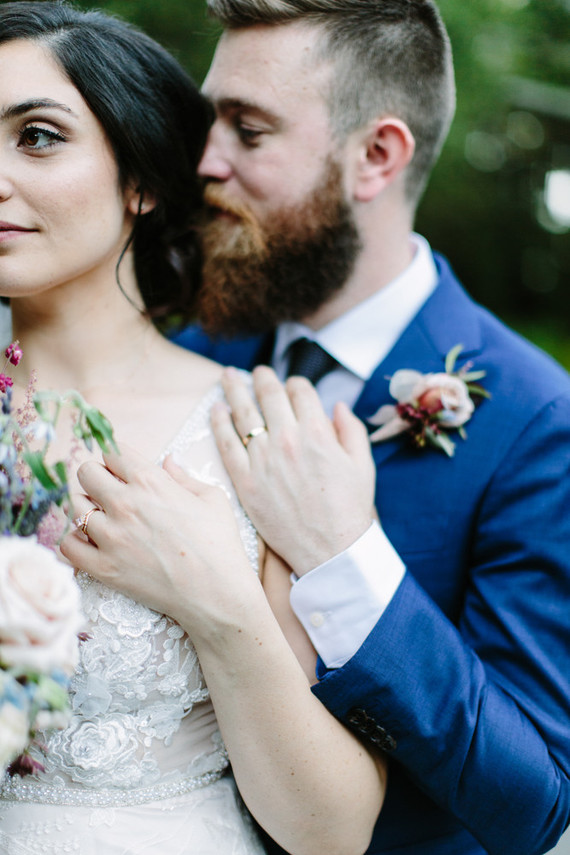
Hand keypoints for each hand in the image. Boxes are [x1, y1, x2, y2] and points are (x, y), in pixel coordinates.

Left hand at [61, 444, 259, 636]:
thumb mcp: (211, 498)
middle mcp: (124, 504)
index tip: (124, 471)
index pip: (112, 451)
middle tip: (110, 492)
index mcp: (150, 481)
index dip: (118, 459)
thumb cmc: (220, 544)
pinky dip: (76, 542)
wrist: (217, 593)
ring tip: (105, 519)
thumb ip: (183, 476)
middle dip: (97, 477)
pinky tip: (93, 544)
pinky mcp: (103, 567)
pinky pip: (67, 545)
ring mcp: (110, 536)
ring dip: (88, 509)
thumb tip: (168, 460)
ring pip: (75, 507)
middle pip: (86, 472)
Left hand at [211, 366, 375, 575]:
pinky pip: (226, 445)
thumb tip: (337, 406)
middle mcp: (287, 440)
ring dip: (234, 390)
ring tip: (227, 377)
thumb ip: (351, 430)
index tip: (291, 387)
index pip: (299, 392)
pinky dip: (218, 424)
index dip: (295, 384)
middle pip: (268, 395)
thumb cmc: (350, 509)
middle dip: (262, 378)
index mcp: (317, 433)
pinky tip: (215, 410)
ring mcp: (263, 461)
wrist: (330, 550)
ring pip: (243, 414)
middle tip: (256, 372)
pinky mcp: (245, 482)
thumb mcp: (362, 465)